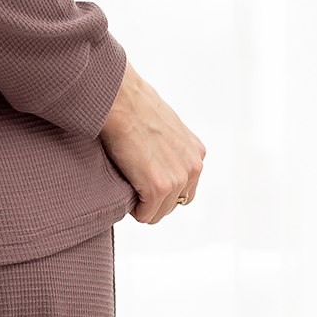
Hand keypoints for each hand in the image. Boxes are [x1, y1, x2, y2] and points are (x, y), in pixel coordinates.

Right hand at [99, 60, 205, 226]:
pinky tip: (124, 186)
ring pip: (158, 213)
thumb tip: (156, 160)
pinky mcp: (159, 188)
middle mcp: (193, 167)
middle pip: (173, 205)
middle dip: (153, 199)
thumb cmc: (133, 107)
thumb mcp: (165, 127)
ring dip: (141, 204)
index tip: (142, 175)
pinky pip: (145, 216)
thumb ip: (170, 148)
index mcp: (196, 153)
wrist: (120, 100)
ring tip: (127, 180)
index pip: (184, 189)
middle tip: (133, 180)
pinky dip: (133, 209)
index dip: (160, 188)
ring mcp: (178, 179)